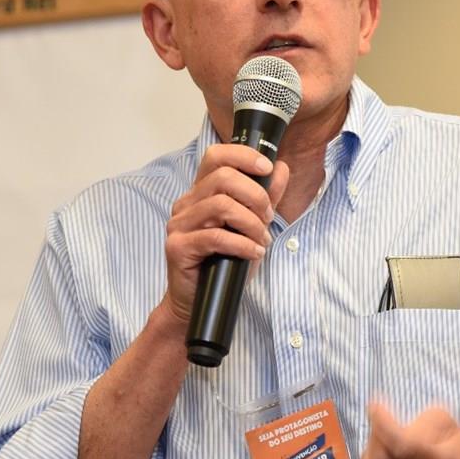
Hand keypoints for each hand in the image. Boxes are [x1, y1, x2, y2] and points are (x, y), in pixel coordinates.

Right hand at [161, 144, 289, 324]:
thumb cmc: (223, 264)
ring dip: (251, 223)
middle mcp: (186, 203)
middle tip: (267, 217)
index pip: (216, 156)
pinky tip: (254, 252)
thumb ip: (265, 198)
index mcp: (201, 193)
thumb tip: (281, 168)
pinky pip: (215, 237)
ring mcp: (179, 224)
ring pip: (221, 205)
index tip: (267, 168)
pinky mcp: (178, 246)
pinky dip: (242, 244)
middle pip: (223, 178)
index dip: (243, 156)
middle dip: (255, 195)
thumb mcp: (252, 227)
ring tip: (261, 239)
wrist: (197, 303)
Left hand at [357, 402, 459, 458]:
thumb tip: (383, 420)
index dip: (383, 424)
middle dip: (375, 436)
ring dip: (368, 456)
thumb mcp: (443, 421)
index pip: (402, 446)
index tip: (375, 406)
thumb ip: (418, 422)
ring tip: (378, 443)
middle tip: (379, 424)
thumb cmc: (449, 442)